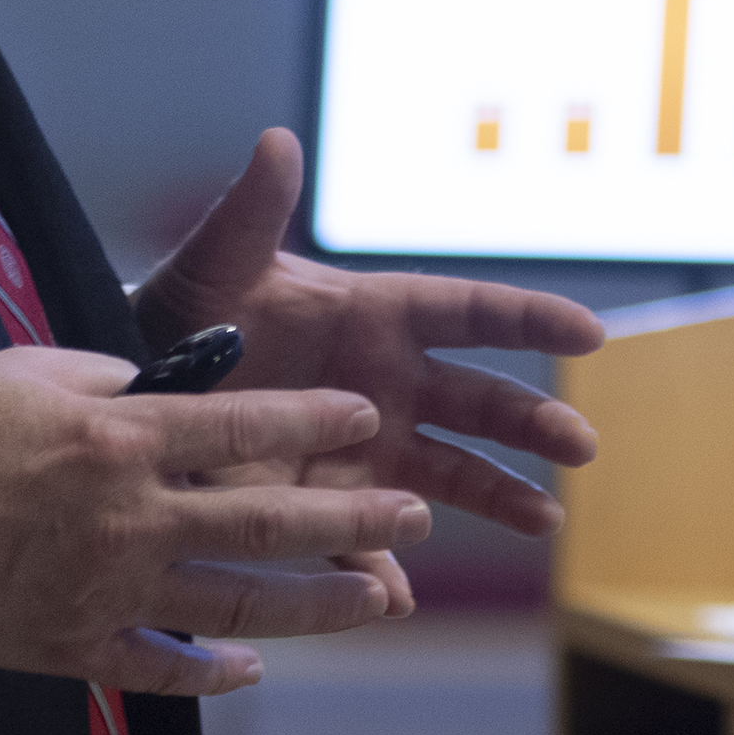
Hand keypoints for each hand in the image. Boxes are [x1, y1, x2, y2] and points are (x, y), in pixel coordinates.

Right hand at [0, 344, 434, 694]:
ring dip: (316, 603)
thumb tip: (166, 391)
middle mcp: (131, 520)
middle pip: (265, 522)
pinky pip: (165, 667)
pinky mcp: (80, 645)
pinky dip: (216, 670)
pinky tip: (256, 663)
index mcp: (120, 441)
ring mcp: (111, 593)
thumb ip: (112, 381)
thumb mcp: (31, 371)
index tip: (366, 416)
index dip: (312, 419)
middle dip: (350, 517)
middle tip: (413, 515)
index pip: (241, 426)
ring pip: (238, 605)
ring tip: (375, 595)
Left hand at [134, 128, 604, 609]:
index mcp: (374, 317)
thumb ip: (252, 210)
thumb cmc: (188, 308)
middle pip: (478, 402)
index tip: (590, 332)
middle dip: (531, 422)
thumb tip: (275, 140)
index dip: (529, 318)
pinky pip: (365, 540)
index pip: (467, 313)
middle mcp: (387, 385)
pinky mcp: (328, 500)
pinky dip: (381, 565)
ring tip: (544, 519)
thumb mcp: (217, 261)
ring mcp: (365, 449)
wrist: (143, 383)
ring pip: (449, 476)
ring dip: (496, 496)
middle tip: (580, 446)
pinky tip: (397, 594)